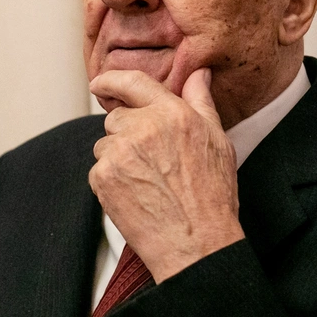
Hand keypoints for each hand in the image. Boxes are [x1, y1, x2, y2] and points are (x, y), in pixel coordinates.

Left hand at [88, 68, 245, 282]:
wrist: (196, 243)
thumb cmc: (212, 196)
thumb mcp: (217, 141)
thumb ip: (201, 101)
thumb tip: (198, 73)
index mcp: (172, 113)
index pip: (132, 82)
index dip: (111, 79)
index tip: (99, 83)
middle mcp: (143, 127)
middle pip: (116, 117)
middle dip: (127, 133)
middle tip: (150, 161)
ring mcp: (120, 152)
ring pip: (106, 144)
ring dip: (118, 157)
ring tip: (147, 181)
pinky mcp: (103, 177)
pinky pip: (99, 169)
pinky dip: (111, 180)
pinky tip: (136, 194)